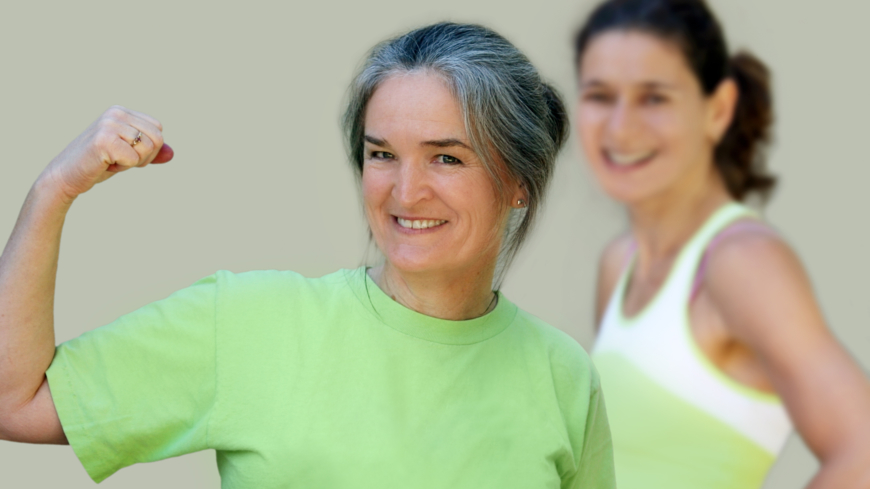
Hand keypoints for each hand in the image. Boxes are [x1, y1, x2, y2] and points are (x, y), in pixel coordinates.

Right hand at [40, 106, 173, 202]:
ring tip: (110, 160)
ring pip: (147, 148)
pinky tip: (104, 164)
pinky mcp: (104, 139)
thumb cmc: (97, 164)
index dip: (148, 150)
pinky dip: (122, 167)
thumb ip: (150, 152)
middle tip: (118, 160)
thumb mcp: (129, 156)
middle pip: (157, 139)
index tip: (125, 153)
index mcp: (121, 111)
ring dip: (131, 163)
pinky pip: (134, 159)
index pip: (158, 130)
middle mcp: (116, 113)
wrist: (66, 176)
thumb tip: (172, 153)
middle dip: (143, 157)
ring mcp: (109, 123)